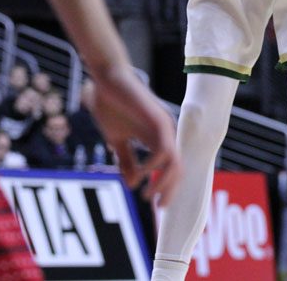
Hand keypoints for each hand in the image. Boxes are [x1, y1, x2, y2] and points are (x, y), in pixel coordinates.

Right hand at [88, 67, 181, 205]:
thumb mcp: (117, 139)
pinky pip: (163, 150)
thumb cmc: (111, 105)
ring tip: (147, 195)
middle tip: (157, 206)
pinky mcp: (158, 120)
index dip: (166, 186)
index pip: (170, 167)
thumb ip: (126, 160)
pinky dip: (152, 166)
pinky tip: (138, 173)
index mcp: (156, 137)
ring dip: (163, 182)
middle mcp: (165, 133)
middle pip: (178, 168)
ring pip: (174, 162)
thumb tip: (131, 184)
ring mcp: (163, 126)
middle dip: (170, 190)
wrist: (107, 79)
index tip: (154, 203)